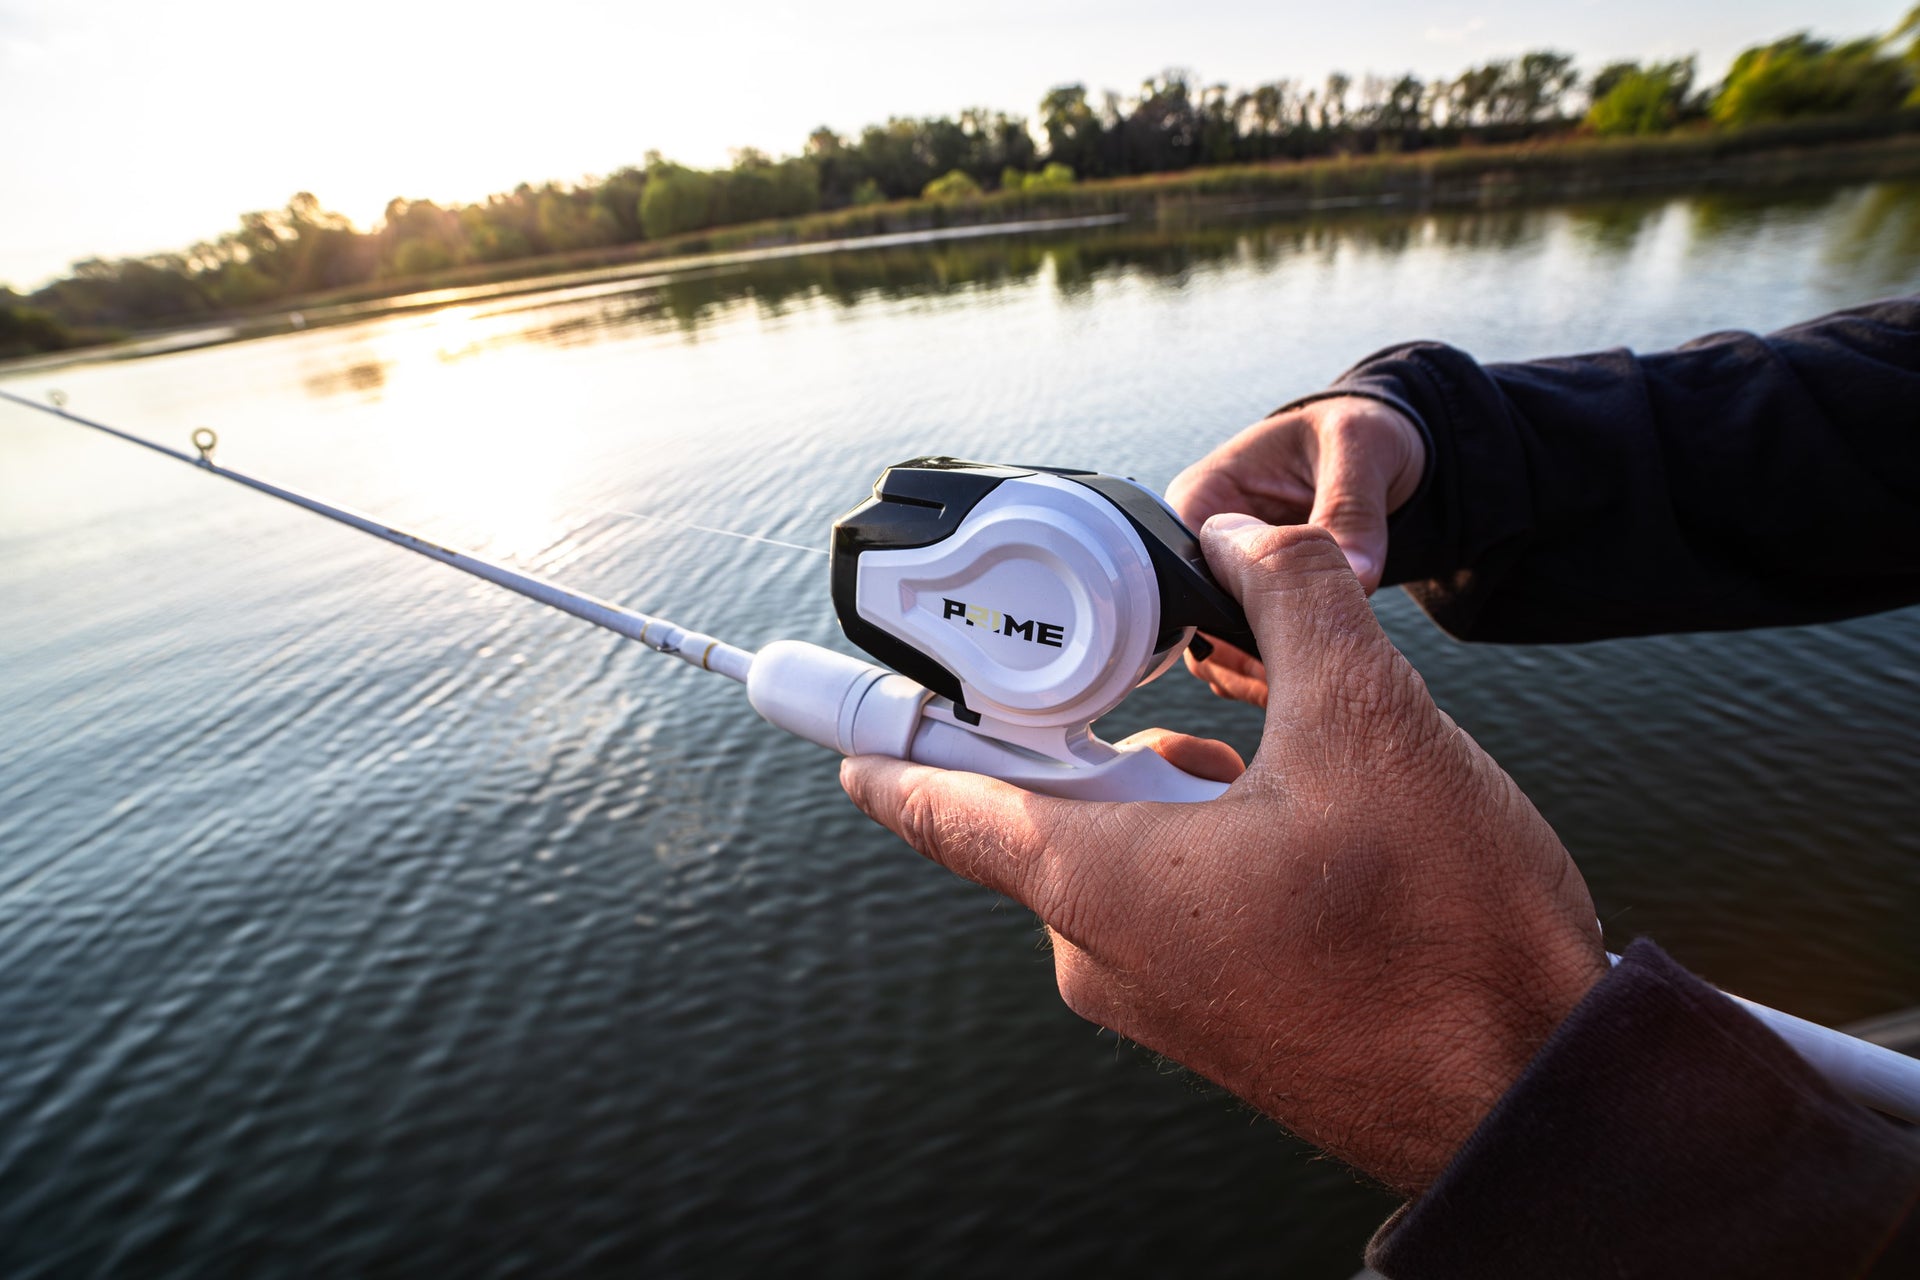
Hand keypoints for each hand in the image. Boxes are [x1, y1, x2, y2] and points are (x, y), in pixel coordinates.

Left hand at [841, 516, 1604, 1194]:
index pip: (934, 799)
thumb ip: (1292, 601)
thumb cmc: (1448, 936)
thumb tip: (1248, 540)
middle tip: (1171, 665)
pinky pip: (1163, 898)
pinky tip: (1286, 817)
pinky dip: (1202, 837)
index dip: (877, 736)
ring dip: (1171, 780)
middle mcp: (1101, 950)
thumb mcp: (1374, 725)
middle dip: (1097, 721)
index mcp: (1100, 881)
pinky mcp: (1209, 1016)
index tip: (829, 706)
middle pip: (1040, 801)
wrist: (1533, 1096)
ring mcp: (1155, 995)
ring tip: (1273, 757)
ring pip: (1115, 844)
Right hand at [1167, 395, 1425, 708]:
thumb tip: (1359, 578)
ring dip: (1262, 670)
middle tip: (1300, 673)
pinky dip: (1280, 677)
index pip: (1177, 565)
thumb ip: (1353, 511)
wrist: (1384, 456)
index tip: (1271, 639)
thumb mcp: (1362, 448)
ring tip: (1318, 682)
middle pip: (1191, 620)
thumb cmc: (1358, 434)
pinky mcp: (1257, 612)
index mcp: (1205, 495)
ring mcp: (1228, 585)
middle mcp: (1203, 547)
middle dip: (1241, 651)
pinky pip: (1250, 659)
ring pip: (1217, 650)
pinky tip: (1321, 683)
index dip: (1215, 608)